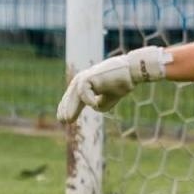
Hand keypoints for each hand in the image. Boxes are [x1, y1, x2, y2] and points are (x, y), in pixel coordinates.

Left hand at [56, 46, 172, 122]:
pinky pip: (84, 91)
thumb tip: (92, 106)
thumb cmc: (119, 85)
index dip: (67, 108)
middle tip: (62, 121)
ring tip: (67, 119)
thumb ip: (98, 106)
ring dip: (71, 108)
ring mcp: (84, 78)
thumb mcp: (107, 100)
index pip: (72, 98)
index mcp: (84, 84)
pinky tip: (93, 104)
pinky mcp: (89, 78)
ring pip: (75, 95)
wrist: (130, 72)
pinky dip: (88, 99)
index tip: (63, 119)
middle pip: (71, 97)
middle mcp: (82, 80)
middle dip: (66, 108)